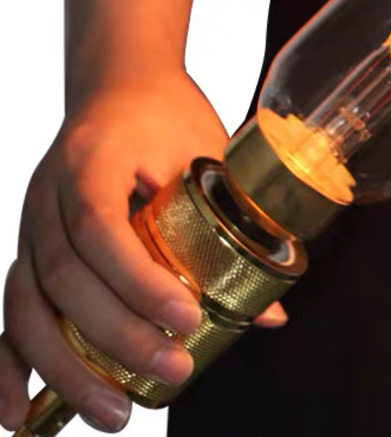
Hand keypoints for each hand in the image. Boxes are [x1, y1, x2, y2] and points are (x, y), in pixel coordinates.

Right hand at [0, 70, 283, 432]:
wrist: (118, 82)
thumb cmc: (166, 116)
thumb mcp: (205, 154)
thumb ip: (232, 222)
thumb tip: (270, 312)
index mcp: (89, 161)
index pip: (102, 229)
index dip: (139, 281)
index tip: (188, 316)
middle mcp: (45, 196)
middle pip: (66, 279)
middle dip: (117, 337)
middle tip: (174, 371)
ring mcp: (28, 226)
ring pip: (29, 308)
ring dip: (68, 369)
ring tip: (116, 414)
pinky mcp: (25, 252)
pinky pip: (8, 314)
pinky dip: (9, 366)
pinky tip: (19, 413)